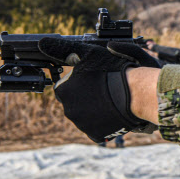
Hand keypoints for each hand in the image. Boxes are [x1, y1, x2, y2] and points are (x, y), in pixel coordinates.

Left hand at [38, 38, 160, 142]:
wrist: (135, 94)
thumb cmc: (112, 71)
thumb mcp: (87, 52)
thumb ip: (63, 49)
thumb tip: (43, 43)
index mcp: (63, 90)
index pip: (66, 86)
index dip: (81, 81)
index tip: (94, 79)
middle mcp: (68, 110)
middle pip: (75, 102)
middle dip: (87, 97)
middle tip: (104, 90)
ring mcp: (82, 125)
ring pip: (86, 116)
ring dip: (95, 110)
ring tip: (112, 101)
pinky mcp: (96, 135)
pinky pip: (97, 129)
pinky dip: (103, 123)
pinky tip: (113, 114)